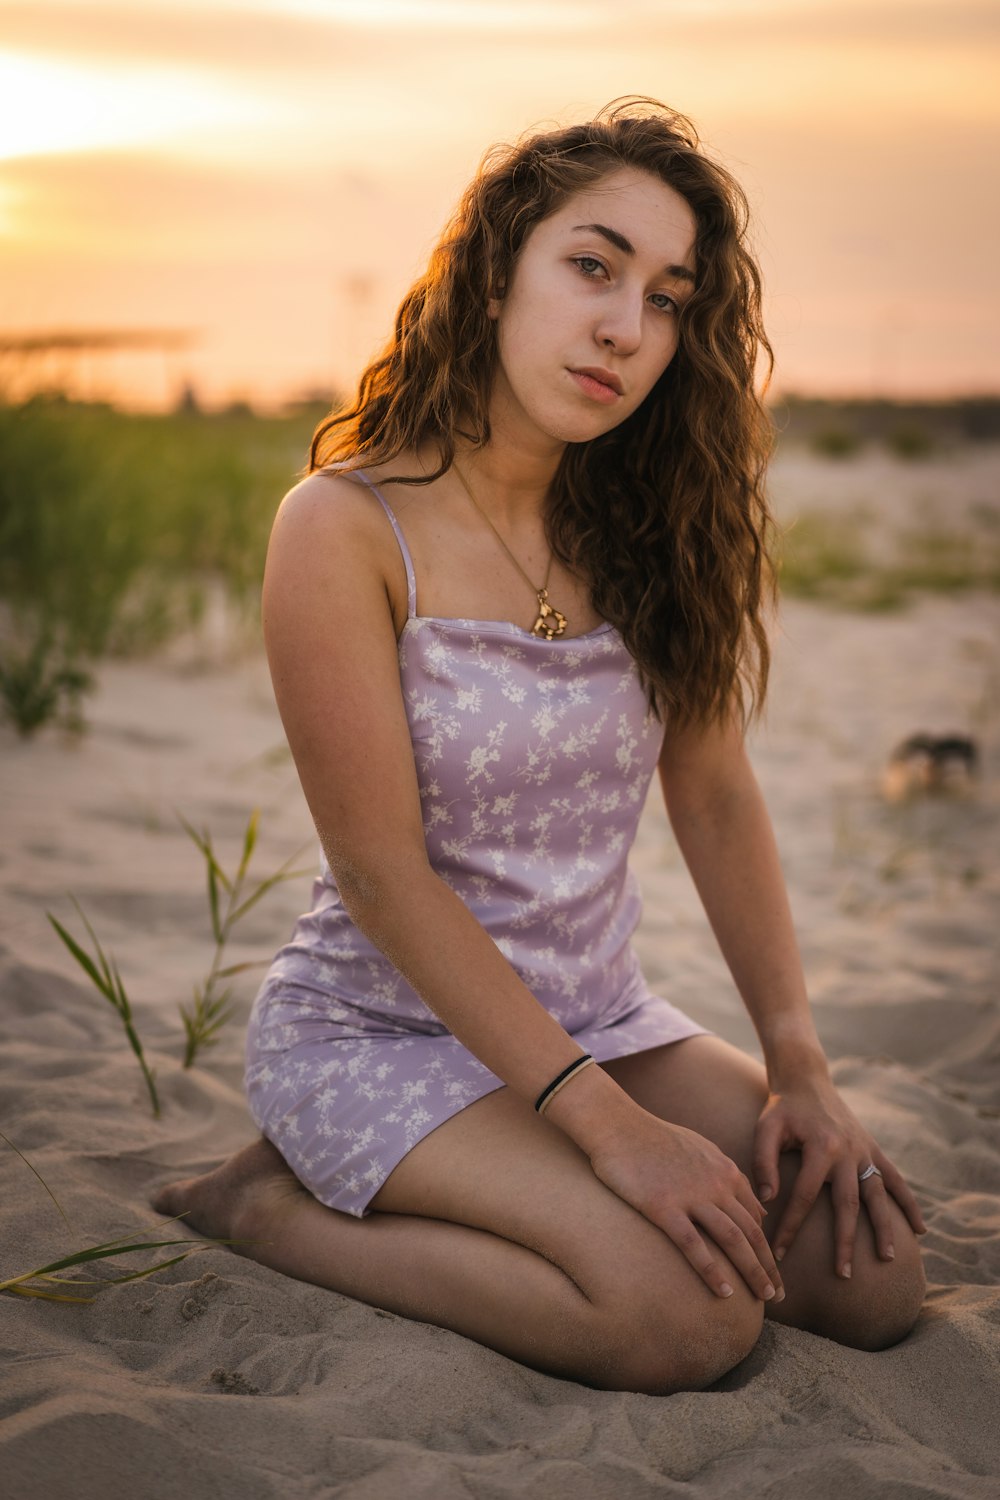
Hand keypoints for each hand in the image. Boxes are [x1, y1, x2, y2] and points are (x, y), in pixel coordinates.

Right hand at [589, 1112, 784, 1302]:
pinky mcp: (664, 1207)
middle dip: (769, 1266)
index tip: (772, 1271)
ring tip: (765, 1299)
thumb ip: (729, 1177)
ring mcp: (691, 1195)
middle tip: (779, 1295)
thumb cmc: (655, 1138)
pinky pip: (694, 1245)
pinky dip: (713, 1271)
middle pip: (752, 1232)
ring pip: (733, 1239)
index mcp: (725, 1171)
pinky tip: (725, 1293)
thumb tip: (755, 1206)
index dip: (767, 1247)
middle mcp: (716, 1184)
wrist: (618, 1125)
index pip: (756, 1217)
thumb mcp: (701, 1149)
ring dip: (753, 1272)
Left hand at [752, 1077, 926, 1277]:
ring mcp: (864, 1151)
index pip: (803, 1195)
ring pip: (877, 1195)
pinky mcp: (873, 1150)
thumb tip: (767, 1199)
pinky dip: (909, 1204)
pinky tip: (920, 1229)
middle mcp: (847, 1151)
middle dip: (845, 1241)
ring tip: (887, 1259)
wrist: (806, 1080)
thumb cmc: (782, 1108)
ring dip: (884, 1228)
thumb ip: (764, 1162)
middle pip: (847, 1204)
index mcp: (819, 1146)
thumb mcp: (766, 1129)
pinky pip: (895, 1180)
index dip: (790, 1226)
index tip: (779, 1253)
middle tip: (843, 1274)